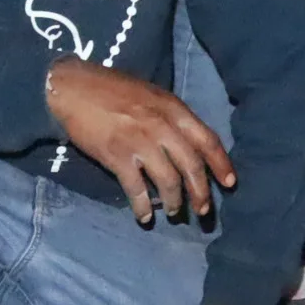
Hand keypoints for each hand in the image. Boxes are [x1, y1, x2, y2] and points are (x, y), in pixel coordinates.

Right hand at [46, 57, 233, 225]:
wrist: (74, 87)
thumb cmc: (114, 90)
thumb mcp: (153, 96)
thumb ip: (173, 118)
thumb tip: (189, 145)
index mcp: (175, 110)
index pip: (208, 140)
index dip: (221, 164)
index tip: (229, 184)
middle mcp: (162, 126)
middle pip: (192, 166)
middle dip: (201, 192)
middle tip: (203, 211)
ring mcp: (140, 142)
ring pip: (168, 180)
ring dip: (174, 202)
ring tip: (174, 213)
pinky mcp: (117, 156)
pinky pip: (136, 188)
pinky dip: (142, 206)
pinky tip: (144, 216)